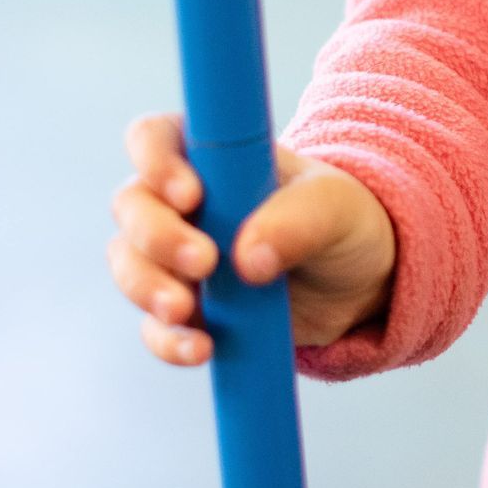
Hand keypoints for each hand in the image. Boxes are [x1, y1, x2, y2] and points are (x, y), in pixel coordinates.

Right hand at [108, 113, 396, 365]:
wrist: (358, 283)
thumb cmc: (341, 222)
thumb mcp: (336, 209)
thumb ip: (297, 221)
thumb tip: (247, 259)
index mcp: (210, 156)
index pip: (155, 137)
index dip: (156, 161)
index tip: (191, 196)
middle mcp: (179, 202)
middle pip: (132, 205)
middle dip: (157, 236)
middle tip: (205, 262)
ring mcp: (174, 257)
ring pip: (129, 265)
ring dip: (147, 289)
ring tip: (185, 312)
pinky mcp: (185, 309)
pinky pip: (154, 325)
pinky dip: (167, 339)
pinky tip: (200, 350)